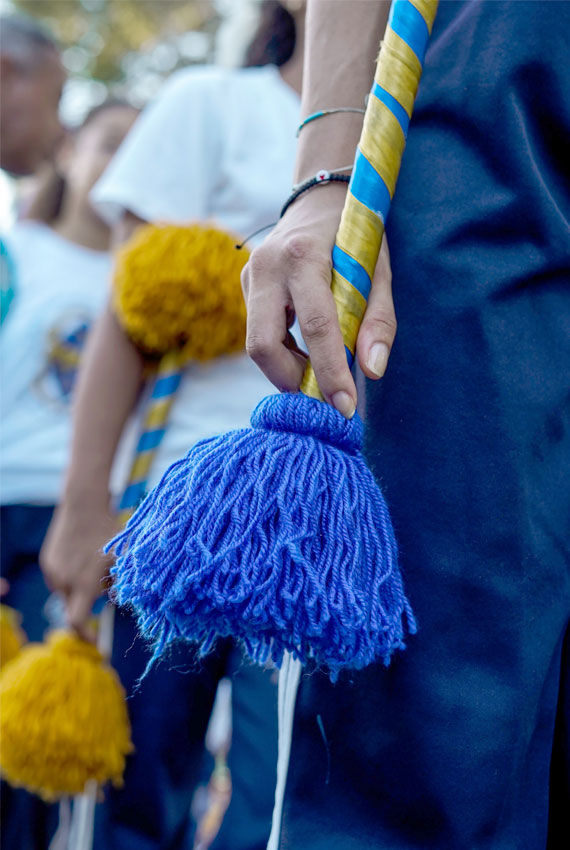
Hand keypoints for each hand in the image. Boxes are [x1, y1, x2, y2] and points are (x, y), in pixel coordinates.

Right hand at [40, 496, 118, 639]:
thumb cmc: (110, 530)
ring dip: (79, 590)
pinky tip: (83, 557)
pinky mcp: (47, 561)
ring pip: (66, 593)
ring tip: (94, 565)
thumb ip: (127, 583)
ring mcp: (53, 571)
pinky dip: (71, 577)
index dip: (86, 635)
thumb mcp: (124, 557)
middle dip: (87, 607)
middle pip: (74, 607)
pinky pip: (59, 579)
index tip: (96, 641)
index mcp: (83, 584)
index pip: (77, 621)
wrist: (84, 503)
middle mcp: (64, 581)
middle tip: (102, 590)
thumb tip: (132, 604)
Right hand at [241, 183, 395, 417]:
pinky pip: (258, 334)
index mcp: (305, 256)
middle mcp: (268, 265)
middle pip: (263, 345)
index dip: (330, 372)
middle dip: (292, 380)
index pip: (315, 326)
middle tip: (323, 397)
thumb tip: (372, 371)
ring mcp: (249, 275)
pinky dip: (282, 354)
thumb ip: (378, 320)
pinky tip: (304, 354)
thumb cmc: (355, 235)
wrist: (319, 198)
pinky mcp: (245, 285)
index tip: (345, 408)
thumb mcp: (378, 270)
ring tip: (319, 373)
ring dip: (287, 370)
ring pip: (256, 344)